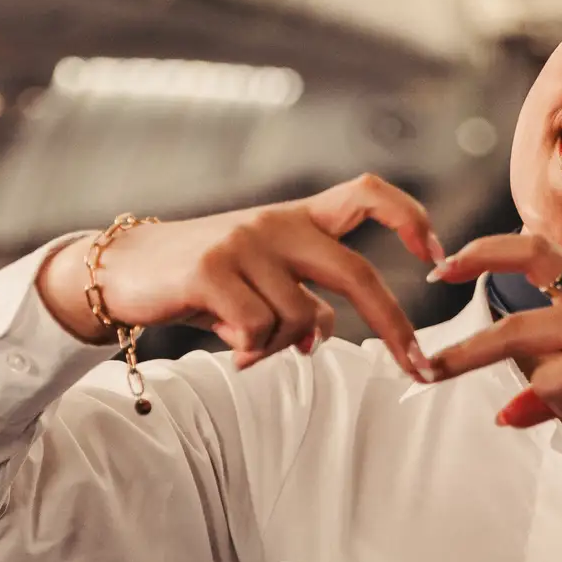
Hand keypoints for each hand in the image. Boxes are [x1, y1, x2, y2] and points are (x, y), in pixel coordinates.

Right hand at [38, 174, 443, 377]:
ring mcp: (245, 242)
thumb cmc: (204, 282)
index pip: (367, 194)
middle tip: (417, 367)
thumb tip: (322, 335)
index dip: (410, 218)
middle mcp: (278, 222)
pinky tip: (230, 349)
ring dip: (280, 348)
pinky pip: (260, 329)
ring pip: (300, 318)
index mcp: (298, 218)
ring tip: (247, 345)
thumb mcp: (262, 285)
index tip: (437, 257)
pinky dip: (252, 351)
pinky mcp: (212, 269)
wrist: (124, 271)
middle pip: (356, 272)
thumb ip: (302, 300)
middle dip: (394, 324)